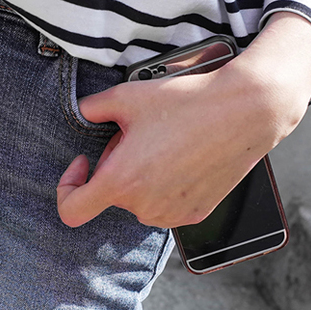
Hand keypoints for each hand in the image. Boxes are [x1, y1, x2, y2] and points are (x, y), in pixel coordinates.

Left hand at [56, 12, 310, 227]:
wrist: (243, 112)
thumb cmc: (187, 103)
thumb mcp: (128, 96)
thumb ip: (93, 107)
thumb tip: (85, 112)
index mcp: (121, 182)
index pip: (72, 210)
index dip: (68, 186)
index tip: (82, 163)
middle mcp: (144, 206)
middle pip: (112, 193)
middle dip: (117, 164)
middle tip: (140, 133)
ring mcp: (172, 213)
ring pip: (140, 199)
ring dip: (141, 176)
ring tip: (165, 142)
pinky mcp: (196, 213)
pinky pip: (166, 204)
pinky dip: (166, 184)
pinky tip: (183, 156)